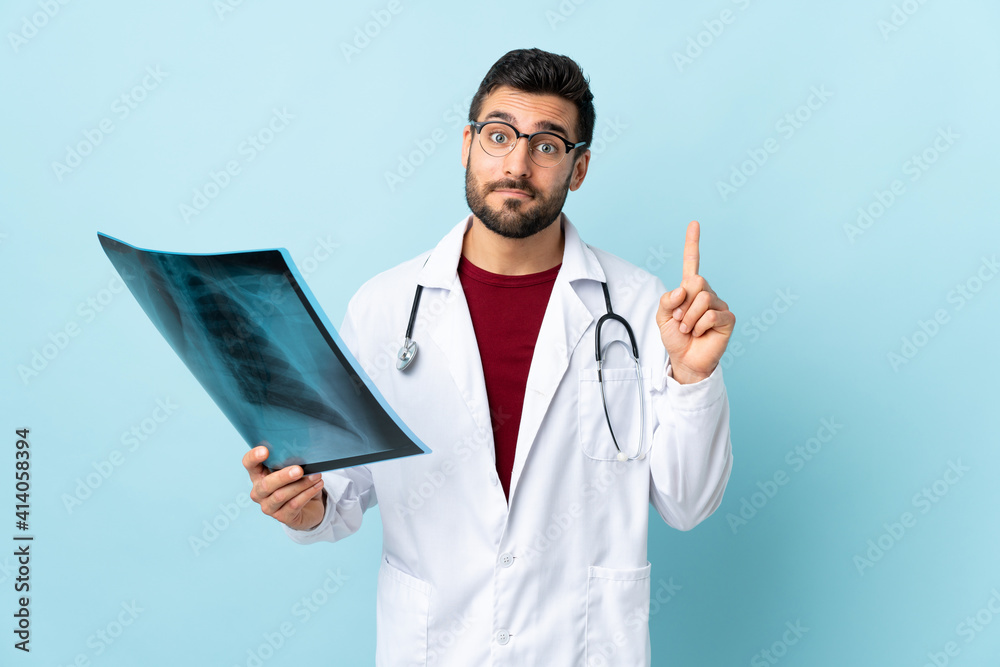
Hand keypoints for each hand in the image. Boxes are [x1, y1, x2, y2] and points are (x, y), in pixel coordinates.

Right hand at [243, 444, 326, 530]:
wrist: (309, 507)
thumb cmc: (297, 483)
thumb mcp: (292, 470)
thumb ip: (291, 462)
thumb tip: (304, 455)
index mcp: (258, 475)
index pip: (249, 464)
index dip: (254, 457)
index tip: (265, 450)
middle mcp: (259, 492)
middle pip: (266, 484)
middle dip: (283, 476)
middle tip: (299, 470)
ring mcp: (268, 507)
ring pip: (281, 496)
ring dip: (301, 485)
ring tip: (316, 476)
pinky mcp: (282, 518)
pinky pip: (294, 505)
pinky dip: (308, 494)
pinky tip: (317, 486)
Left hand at [656, 221, 735, 383]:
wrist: (685, 360)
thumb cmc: (676, 338)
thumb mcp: (662, 317)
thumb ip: (667, 300)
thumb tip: (683, 289)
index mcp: (689, 290)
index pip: (692, 262)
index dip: (693, 243)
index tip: (694, 224)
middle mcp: (706, 293)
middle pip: (697, 281)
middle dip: (683, 304)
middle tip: (680, 320)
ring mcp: (718, 304)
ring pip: (703, 298)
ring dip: (689, 317)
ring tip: (689, 329)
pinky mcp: (727, 318)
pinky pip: (712, 314)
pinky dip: (700, 325)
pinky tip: (700, 333)